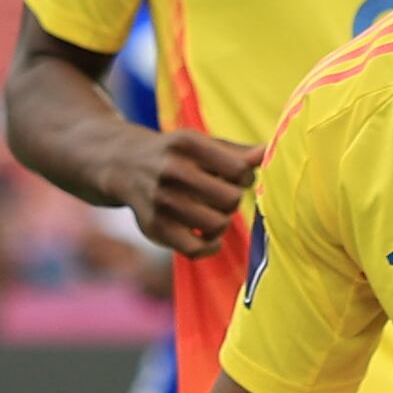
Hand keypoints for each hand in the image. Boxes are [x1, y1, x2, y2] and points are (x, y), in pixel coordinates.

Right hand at [128, 129, 261, 256]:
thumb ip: (236, 152)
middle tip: (222, 197)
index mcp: (187, 144)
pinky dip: (210, 246)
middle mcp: (172, 170)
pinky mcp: (154, 226)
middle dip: (233, 200)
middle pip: (231, 199)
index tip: (235, 178)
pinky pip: (196, 248)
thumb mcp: (201, 144)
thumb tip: (268, 152)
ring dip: (221, 223)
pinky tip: (208, 237)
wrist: (123, 164)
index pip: (239, 170)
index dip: (244, 177)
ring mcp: (161, 200)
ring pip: (217, 225)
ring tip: (212, 215)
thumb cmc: (176, 155)